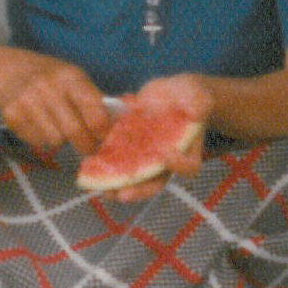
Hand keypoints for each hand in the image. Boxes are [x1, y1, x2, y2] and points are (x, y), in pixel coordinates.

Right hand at [0, 53, 113, 159]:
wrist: (9, 72)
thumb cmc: (51, 78)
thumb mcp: (74, 78)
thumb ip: (93, 100)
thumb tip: (115, 125)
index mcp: (71, 77)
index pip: (95, 113)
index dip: (103, 131)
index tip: (104, 137)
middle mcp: (48, 88)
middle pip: (75, 132)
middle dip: (86, 146)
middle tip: (89, 148)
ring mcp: (28, 102)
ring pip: (56, 141)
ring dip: (61, 139)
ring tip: (57, 125)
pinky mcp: (12, 117)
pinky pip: (37, 142)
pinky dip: (42, 139)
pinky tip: (39, 123)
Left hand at [89, 74, 212, 201]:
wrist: (174, 93)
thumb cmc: (191, 97)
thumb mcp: (200, 95)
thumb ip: (200, 103)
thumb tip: (196, 111)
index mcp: (188, 150)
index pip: (188, 167)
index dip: (178, 165)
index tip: (166, 154)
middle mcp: (166, 160)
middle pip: (155, 182)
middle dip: (138, 190)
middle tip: (122, 194)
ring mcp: (147, 156)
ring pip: (133, 178)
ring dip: (115, 184)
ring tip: (99, 187)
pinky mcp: (131, 147)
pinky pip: (118, 162)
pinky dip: (103, 166)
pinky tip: (88, 165)